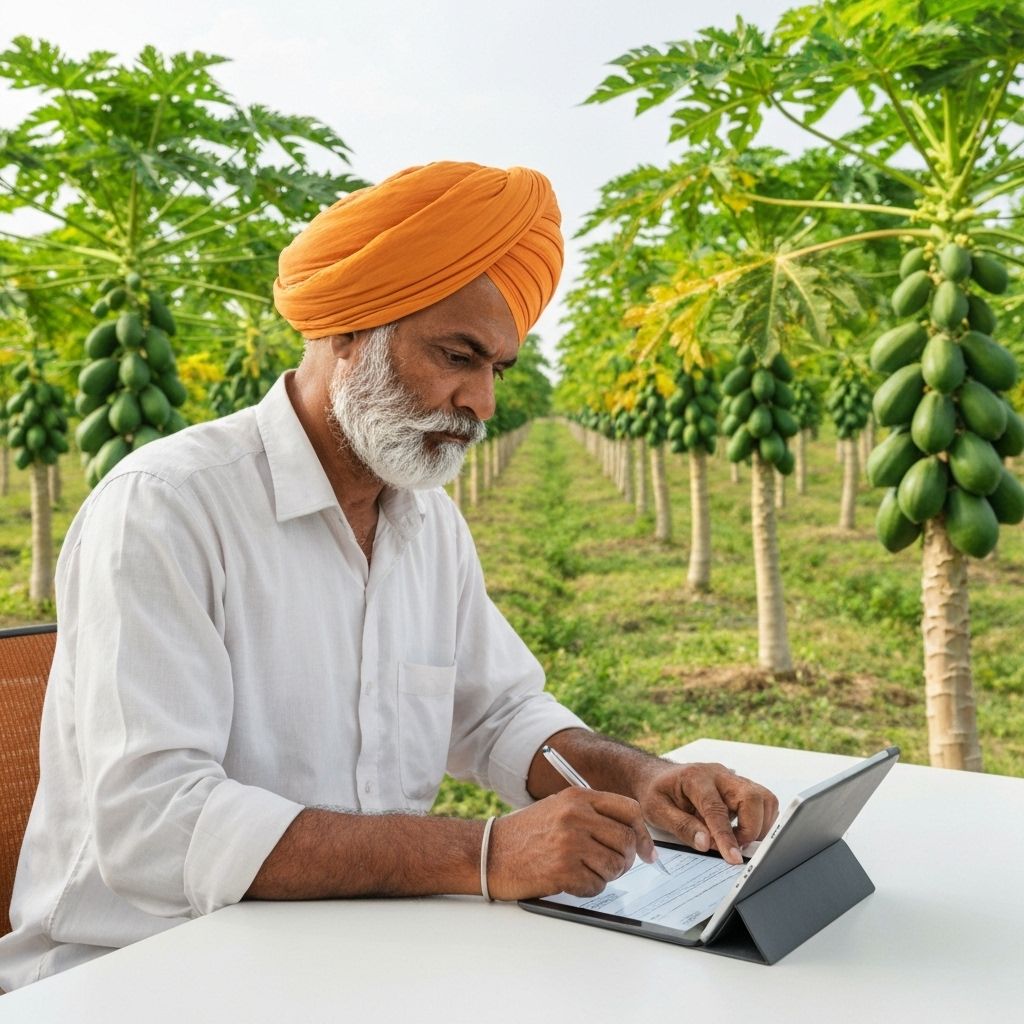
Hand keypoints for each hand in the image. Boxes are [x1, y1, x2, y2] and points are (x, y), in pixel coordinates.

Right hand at [486, 788, 656, 900]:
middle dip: (625, 859)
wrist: (490, 853)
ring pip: (615, 866)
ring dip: (606, 875)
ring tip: (585, 871)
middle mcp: (576, 816)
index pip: (629, 810)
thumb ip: (594, 815)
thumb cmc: (527, 834)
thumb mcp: (560, 809)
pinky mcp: (563, 870)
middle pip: (626, 841)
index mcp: (578, 797)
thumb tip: (635, 837)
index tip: (646, 851)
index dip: (642, 833)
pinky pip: (597, 886)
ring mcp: (570, 843)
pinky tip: (572, 881)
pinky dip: (589, 889)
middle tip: (612, 866)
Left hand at [635, 762, 778, 864]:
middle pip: (751, 797)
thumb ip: (682, 827)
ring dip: (759, 825)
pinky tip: (741, 832)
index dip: (727, 836)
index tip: (733, 858)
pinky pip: (763, 802)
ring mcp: (732, 778)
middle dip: (750, 829)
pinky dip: (760, 821)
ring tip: (738, 840)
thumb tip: (706, 844)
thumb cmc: (656, 793)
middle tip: (735, 848)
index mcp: (695, 778)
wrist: (657, 776)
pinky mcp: (740, 786)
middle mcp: (719, 774)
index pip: (717, 809)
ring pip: (763, 799)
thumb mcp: (657, 811)